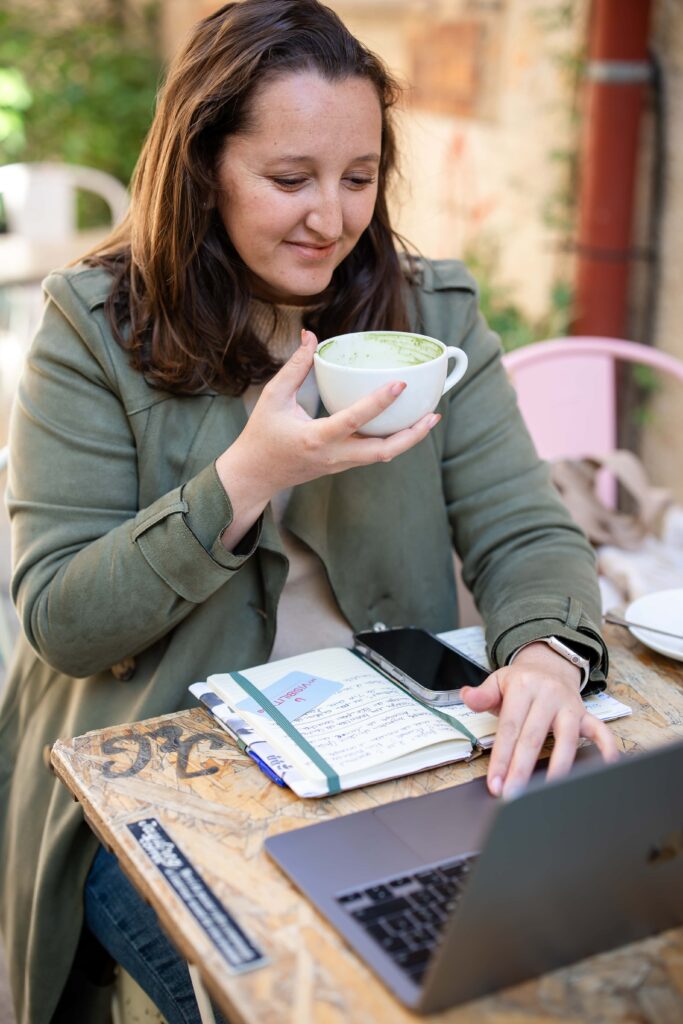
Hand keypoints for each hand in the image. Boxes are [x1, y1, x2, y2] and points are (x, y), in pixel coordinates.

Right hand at [216, 330, 439, 547]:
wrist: (256, 475)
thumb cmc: (261, 434)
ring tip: (429, 418)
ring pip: (383, 455)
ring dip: (408, 439)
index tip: (400, 383)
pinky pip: (374, 454)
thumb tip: (310, 336)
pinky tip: (405, 423)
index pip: (354, 420)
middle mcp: (334, 455)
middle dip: (412, 435)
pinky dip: (393, 440)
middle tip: (433, 414)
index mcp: (315, 438)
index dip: (379, 402)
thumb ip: (295, 366)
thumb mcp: (273, 397)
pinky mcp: (343, 465)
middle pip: (383, 451)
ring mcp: (341, 464)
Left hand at [461, 642, 618, 798]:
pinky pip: (601, 730)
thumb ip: (483, 694)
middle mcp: (548, 695)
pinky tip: (607, 765)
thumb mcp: (497, 680)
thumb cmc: (520, 681)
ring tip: (549, 792)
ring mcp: (569, 705)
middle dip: (522, 769)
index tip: (495, 783)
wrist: (548, 665)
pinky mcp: (586, 713)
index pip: (510, 727)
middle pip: (534, 737)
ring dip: (559, 767)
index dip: (502, 757)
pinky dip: (606, 746)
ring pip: (567, 738)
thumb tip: (467, 696)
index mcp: (523, 687)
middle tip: (513, 795)